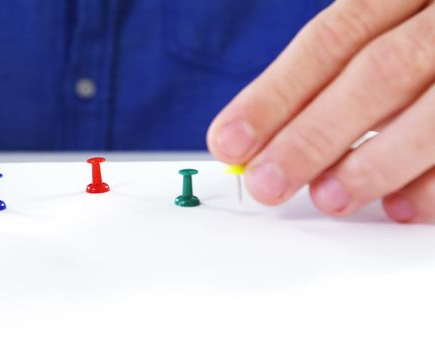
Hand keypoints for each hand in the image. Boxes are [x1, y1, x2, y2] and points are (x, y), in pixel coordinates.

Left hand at [208, 0, 434, 222]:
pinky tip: (401, 206)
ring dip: (375, 162)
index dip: (275, 94)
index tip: (230, 140)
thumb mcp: (390, 23)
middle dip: (314, 135)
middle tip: (268, 182)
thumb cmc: (426, 31)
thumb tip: (269, 136)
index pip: (331, 39)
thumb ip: (338, 70)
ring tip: (329, 197)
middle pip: (378, 73)